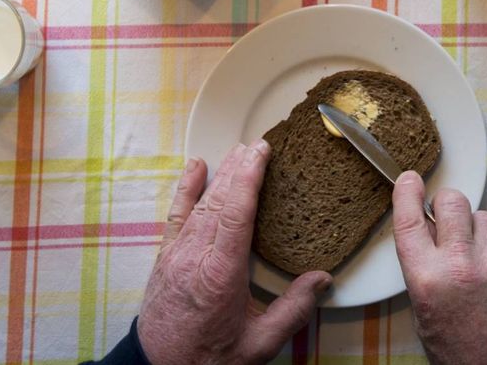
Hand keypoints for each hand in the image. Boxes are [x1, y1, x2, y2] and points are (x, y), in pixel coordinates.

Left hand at [137, 141, 332, 364]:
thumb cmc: (208, 359)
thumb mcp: (260, 343)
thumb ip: (293, 309)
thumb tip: (321, 280)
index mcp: (220, 274)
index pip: (236, 213)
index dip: (249, 177)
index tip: (261, 152)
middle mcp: (195, 257)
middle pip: (220, 200)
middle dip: (239, 168)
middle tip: (259, 144)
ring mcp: (177, 254)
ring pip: (201, 203)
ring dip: (221, 175)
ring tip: (239, 152)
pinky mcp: (165, 258)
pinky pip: (177, 214)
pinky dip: (186, 188)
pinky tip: (195, 168)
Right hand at [392, 171, 486, 364]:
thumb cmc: (457, 344)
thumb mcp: (423, 308)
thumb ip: (423, 264)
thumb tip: (428, 226)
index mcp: (426, 278)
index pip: (410, 220)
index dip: (407, 193)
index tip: (410, 179)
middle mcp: (459, 265)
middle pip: (452, 201)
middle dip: (448, 205)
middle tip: (449, 220)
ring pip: (482, 216)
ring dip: (476, 229)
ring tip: (477, 258)